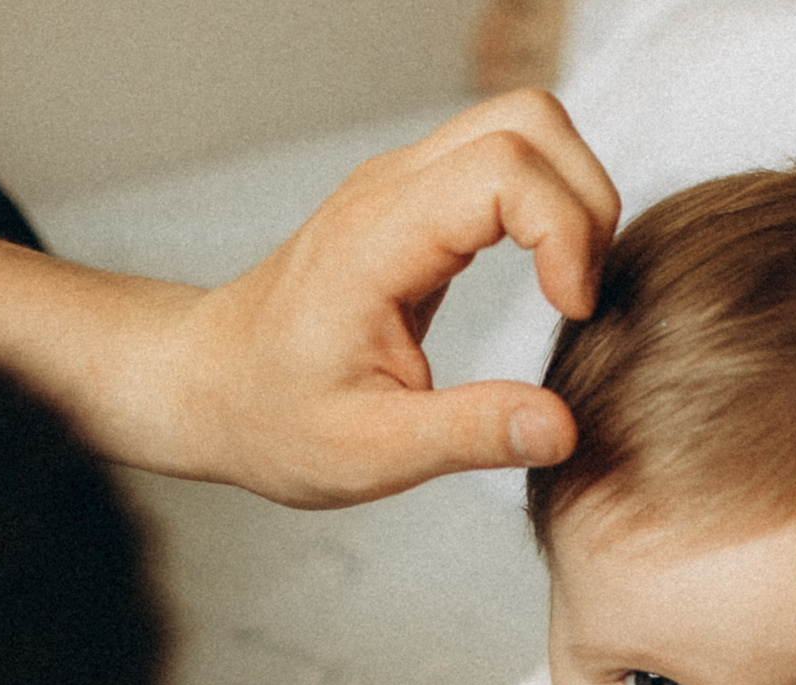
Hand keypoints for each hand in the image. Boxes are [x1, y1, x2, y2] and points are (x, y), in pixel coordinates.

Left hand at [175, 89, 620, 506]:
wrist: (211, 385)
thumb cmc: (275, 417)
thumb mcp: (370, 452)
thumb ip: (467, 435)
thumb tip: (560, 428)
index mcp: (378, 240)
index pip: (505, 169)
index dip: (564, 231)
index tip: (569, 312)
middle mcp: (390, 188)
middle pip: (529, 120)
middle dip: (584, 200)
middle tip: (582, 294)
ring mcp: (402, 182)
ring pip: (524, 126)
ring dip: (571, 197)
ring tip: (568, 286)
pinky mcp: (417, 197)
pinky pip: (505, 160)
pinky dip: (547, 205)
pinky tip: (543, 278)